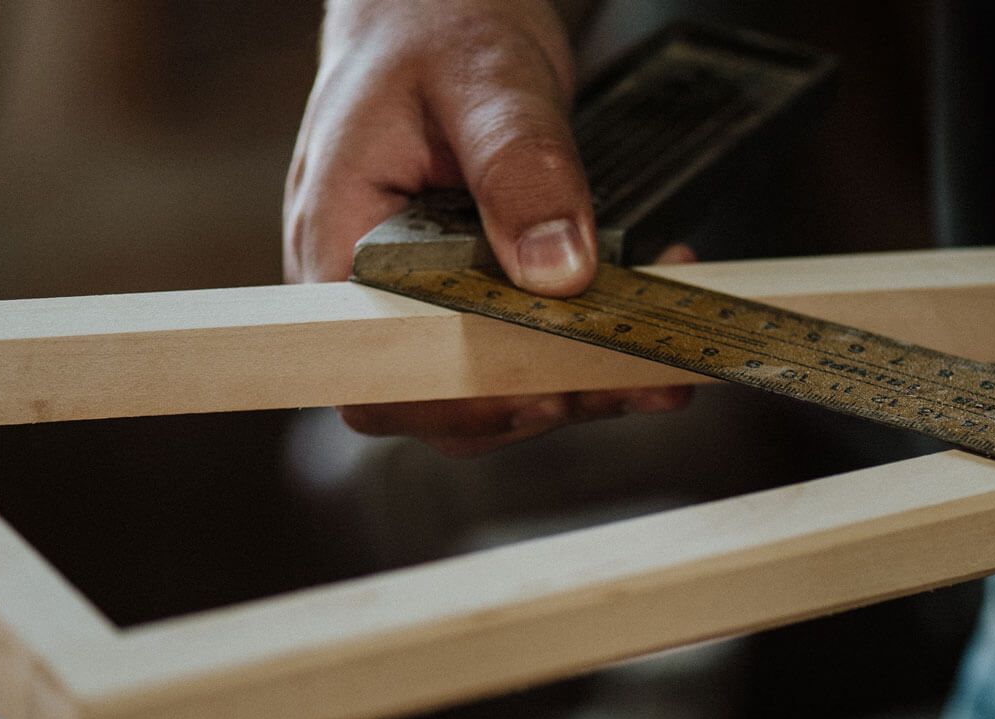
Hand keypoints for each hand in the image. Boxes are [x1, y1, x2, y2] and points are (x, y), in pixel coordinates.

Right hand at [284, 0, 690, 455]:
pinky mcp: (466, 293)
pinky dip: (585, 347)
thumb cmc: (437, 26)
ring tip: (661, 355)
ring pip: (486, 381)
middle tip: (639, 372)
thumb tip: (558, 271)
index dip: (454, 403)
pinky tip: (651, 323)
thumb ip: (520, 168)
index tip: (545, 392)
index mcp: (334, 242)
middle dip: (543, 394)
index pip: (373, 372)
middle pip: (440, 394)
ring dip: (578, 380)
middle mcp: (366, 289)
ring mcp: (416, 296)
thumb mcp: (486, 82)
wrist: (442, 9)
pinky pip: (515, 345)